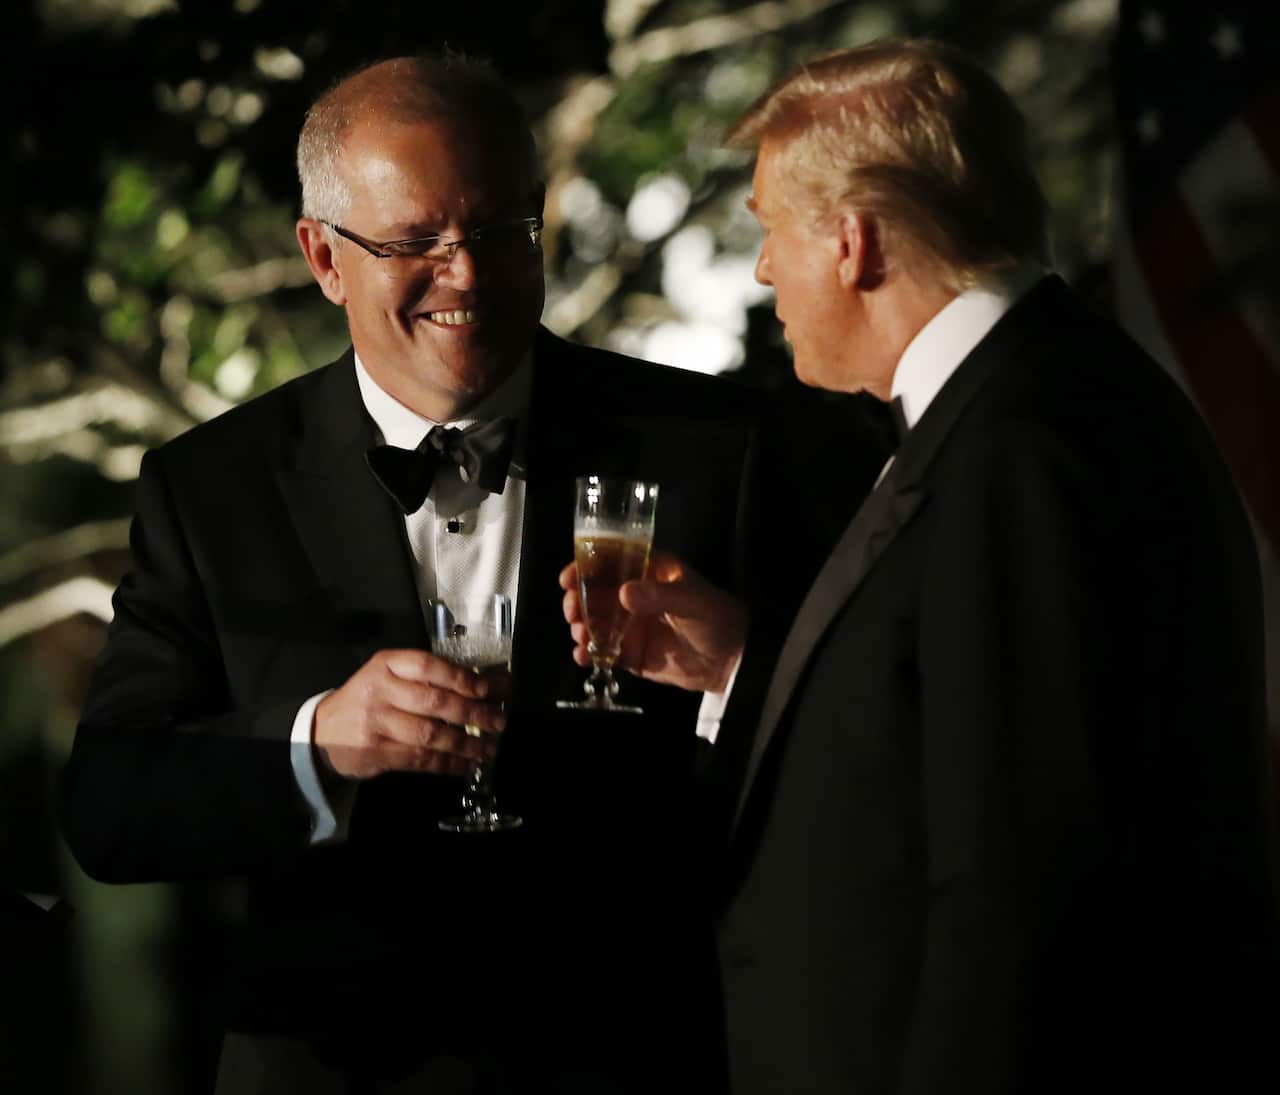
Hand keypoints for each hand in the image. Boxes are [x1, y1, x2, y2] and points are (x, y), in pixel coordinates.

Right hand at [314, 650, 510, 779]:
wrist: (322, 731)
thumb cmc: (369, 700)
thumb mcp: (389, 677)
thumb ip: (428, 679)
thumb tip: (486, 684)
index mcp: (386, 665)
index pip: (428, 666)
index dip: (460, 678)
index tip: (486, 690)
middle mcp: (380, 690)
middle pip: (434, 702)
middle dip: (472, 714)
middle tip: (497, 722)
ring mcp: (376, 723)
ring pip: (430, 734)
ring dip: (465, 744)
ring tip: (488, 747)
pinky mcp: (375, 752)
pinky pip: (420, 759)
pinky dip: (447, 764)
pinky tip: (465, 765)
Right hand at [559, 551, 747, 693]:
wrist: (733, 660)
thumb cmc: (716, 618)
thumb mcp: (692, 600)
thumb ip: (659, 596)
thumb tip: (623, 594)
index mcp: (648, 573)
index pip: (610, 563)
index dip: (585, 567)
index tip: (568, 578)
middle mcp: (635, 597)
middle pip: (594, 594)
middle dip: (577, 601)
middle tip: (572, 612)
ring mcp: (631, 627)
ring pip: (594, 623)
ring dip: (581, 627)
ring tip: (581, 635)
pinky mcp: (631, 654)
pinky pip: (603, 652)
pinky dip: (589, 654)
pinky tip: (583, 656)